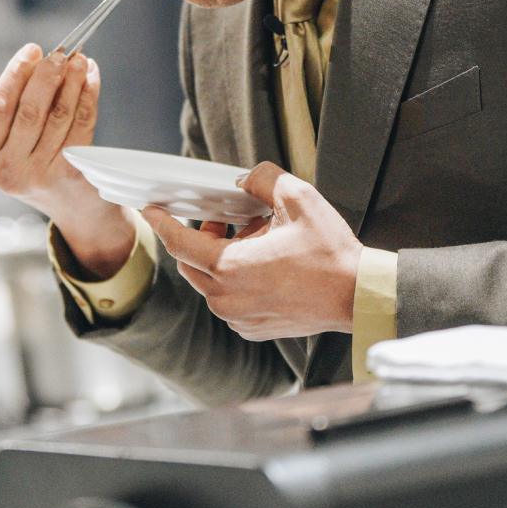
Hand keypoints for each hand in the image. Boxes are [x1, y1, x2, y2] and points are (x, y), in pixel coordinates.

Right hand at [0, 43, 135, 277]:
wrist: (74, 210)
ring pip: (59, 113)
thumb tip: (40, 59)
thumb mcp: (15, 146)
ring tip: (80, 60)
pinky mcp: (72, 173)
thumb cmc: (41, 166)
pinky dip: (88, 95)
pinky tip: (91, 77)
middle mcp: (8, 172)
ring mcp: (40, 175)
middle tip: (60, 52)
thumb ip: (19, 108)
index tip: (31, 50)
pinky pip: (82, 122)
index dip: (14, 74)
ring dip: (72, 80)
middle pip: (29, 109)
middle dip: (47, 74)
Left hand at [143, 162, 362, 339]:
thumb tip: (244, 180)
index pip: (179, 243)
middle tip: (224, 217)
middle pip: (191, 263)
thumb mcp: (296, 198)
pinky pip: (229, 300)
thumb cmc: (328, 253)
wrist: (356, 295)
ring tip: (256, 239)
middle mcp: (226, 298)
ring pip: (210, 282)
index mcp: (229, 268)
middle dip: (200, 237)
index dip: (161, 222)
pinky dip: (236, 280)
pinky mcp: (253, 329)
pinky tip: (265, 264)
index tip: (150, 209)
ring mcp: (239, 318)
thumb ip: (262, 179)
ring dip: (221, 258)